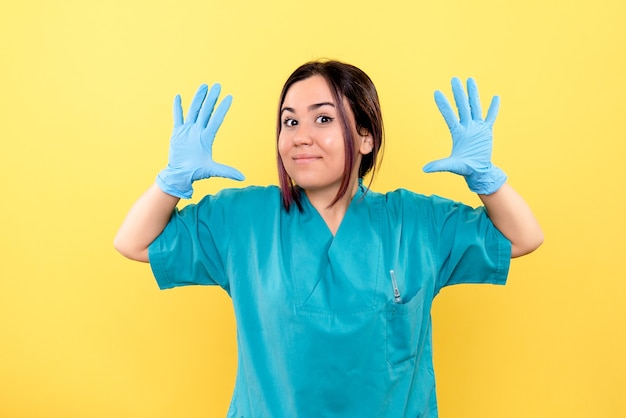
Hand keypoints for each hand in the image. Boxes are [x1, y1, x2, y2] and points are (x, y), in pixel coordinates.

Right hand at [156, 83, 244, 197]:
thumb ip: (226, 172)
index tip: (229, 97)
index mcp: (206, 137)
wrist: (180, 175)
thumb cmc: (196, 173)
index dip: (222, 108)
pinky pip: (177, 117)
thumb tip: (243, 178)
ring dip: (198, 98)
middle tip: (218, 85)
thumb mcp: (212, 170)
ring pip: (193, 110)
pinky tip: (179, 97)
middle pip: (206, 111)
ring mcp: (187, 130)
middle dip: (212, 98)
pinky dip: (177, 108)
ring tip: (203, 86)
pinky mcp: (177, 133)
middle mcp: (198, 131)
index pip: (216, 119)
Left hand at [423, 77, 505, 194]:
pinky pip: (491, 117)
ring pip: (475, 106)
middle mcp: (467, 127)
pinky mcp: (487, 131)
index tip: (436, 92)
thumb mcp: (452, 166)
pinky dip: (494, 108)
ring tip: (470, 79)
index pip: (449, 115)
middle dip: (458, 93)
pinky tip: (496, 96)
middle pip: (462, 106)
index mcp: (458, 132)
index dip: (443, 104)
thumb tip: (424, 169)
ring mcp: (477, 128)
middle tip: (454, 79)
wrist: (478, 172)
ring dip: (473, 94)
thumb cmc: (464, 169)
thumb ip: (439, 165)